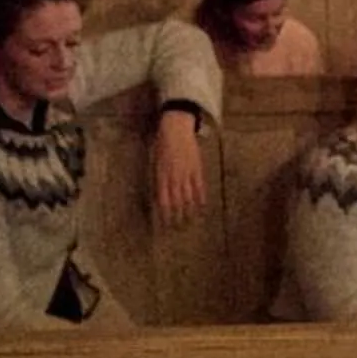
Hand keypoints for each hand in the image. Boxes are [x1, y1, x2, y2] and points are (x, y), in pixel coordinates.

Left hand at [151, 111, 206, 227]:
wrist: (176, 128)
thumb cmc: (162, 144)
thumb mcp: (154, 162)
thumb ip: (158, 179)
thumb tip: (159, 195)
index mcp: (161, 176)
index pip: (163, 201)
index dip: (164, 215)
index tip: (164, 225)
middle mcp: (174, 178)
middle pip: (176, 203)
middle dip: (177, 217)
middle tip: (178, 229)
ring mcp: (187, 174)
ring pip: (188, 197)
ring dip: (189, 211)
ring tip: (190, 222)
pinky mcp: (197, 169)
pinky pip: (199, 187)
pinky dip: (200, 198)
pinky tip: (201, 207)